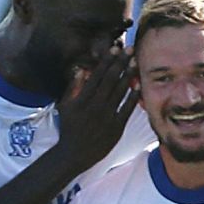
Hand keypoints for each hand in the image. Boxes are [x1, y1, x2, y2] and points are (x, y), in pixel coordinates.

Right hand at [53, 42, 138, 171]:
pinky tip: (138, 85)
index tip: (115, 49)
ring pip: (120, 91)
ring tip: (135, 62)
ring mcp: (106, 116)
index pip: (97, 75)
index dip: (107, 60)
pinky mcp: (116, 126)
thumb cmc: (68, 129)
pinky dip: (133, 96)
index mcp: (82, 99)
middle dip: (121, 62)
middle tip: (130, 49)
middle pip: (110, 79)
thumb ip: (73, 88)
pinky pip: (127, 108)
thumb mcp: (64, 107)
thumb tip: (81, 70)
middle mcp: (95, 105)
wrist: (73, 154)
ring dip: (129, 75)